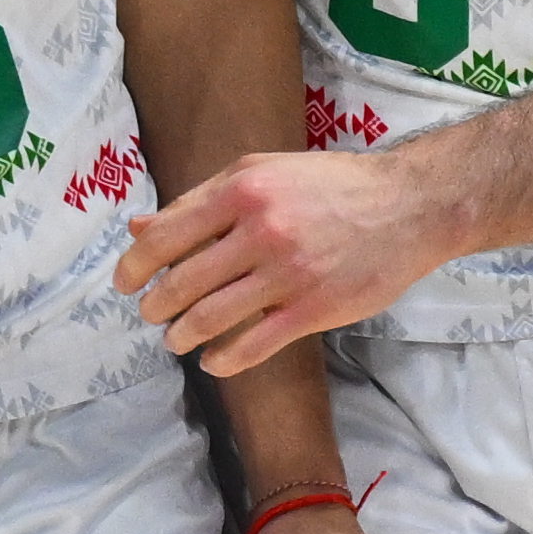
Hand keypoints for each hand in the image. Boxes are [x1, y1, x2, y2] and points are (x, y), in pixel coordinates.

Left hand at [118, 150, 456, 375]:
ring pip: (209, 318)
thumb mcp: (261, 173)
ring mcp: (287, 272)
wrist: (408, 206)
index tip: (124, 283)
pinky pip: (252, 345)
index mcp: (242, 190)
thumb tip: (139, 227)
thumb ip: (200, 200)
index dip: (134, 265)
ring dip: (181, 335)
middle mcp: (260, 229)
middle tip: (151, 314)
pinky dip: (222, 359)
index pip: (166, 235)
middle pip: (181, 282)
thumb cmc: (330, 185)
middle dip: (155, 307)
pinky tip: (214, 360)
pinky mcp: (313, 309)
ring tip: (177, 339)